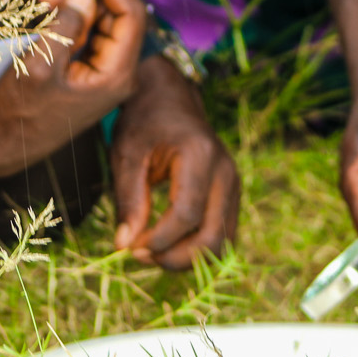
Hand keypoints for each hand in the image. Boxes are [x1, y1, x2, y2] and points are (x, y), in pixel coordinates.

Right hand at [0, 0, 142, 174]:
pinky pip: (85, 35)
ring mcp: (101, 73)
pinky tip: (46, 12)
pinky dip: (69, 20)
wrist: (0, 143)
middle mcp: (116, 73)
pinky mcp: (84, 72)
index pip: (131, 16)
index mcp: (117, 74)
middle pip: (117, 16)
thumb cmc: (19, 111)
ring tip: (44, 0)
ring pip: (100, 23)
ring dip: (76, 5)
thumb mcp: (40, 65)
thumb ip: (66, 26)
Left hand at [109, 54, 239, 267]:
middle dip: (175, 257)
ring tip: (152, 251)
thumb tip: (124, 245)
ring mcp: (233, 184)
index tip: (129, 248)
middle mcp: (225, 172)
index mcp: (200, 155)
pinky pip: (222, 234)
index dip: (158, 241)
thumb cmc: (145, 122)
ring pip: (222, 242)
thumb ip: (128, 199)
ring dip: (187, 258)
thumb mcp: (127, 154)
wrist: (170, 98)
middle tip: (139, 255)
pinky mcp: (231, 195)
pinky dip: (196, 249)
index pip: (186, 215)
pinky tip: (168, 244)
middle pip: (212, 236)